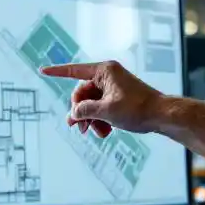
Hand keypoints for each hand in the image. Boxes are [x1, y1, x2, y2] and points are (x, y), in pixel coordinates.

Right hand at [40, 61, 164, 138]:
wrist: (161, 116)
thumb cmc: (138, 108)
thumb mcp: (106, 110)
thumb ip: (85, 110)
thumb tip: (74, 113)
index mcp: (104, 71)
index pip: (74, 71)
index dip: (57, 72)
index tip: (42, 71)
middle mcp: (107, 76)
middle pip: (82, 93)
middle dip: (80, 112)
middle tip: (79, 128)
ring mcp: (113, 87)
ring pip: (91, 103)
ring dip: (91, 119)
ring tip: (95, 133)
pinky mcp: (118, 97)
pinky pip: (101, 107)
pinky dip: (100, 119)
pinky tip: (105, 132)